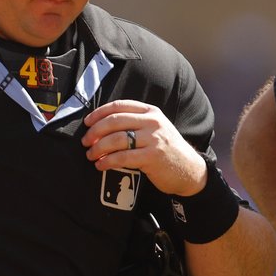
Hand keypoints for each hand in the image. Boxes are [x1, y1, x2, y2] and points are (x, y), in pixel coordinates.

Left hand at [82, 100, 207, 196]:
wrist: (189, 170)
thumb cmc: (167, 150)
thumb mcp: (156, 129)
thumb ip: (135, 123)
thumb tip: (101, 126)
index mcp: (151, 112)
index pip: (119, 106)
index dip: (99, 113)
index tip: (87, 123)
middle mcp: (153, 122)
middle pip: (114, 121)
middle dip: (95, 132)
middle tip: (85, 141)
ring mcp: (154, 139)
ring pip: (116, 139)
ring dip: (98, 148)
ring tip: (91, 155)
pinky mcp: (152, 156)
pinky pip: (123, 157)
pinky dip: (107, 161)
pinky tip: (101, 165)